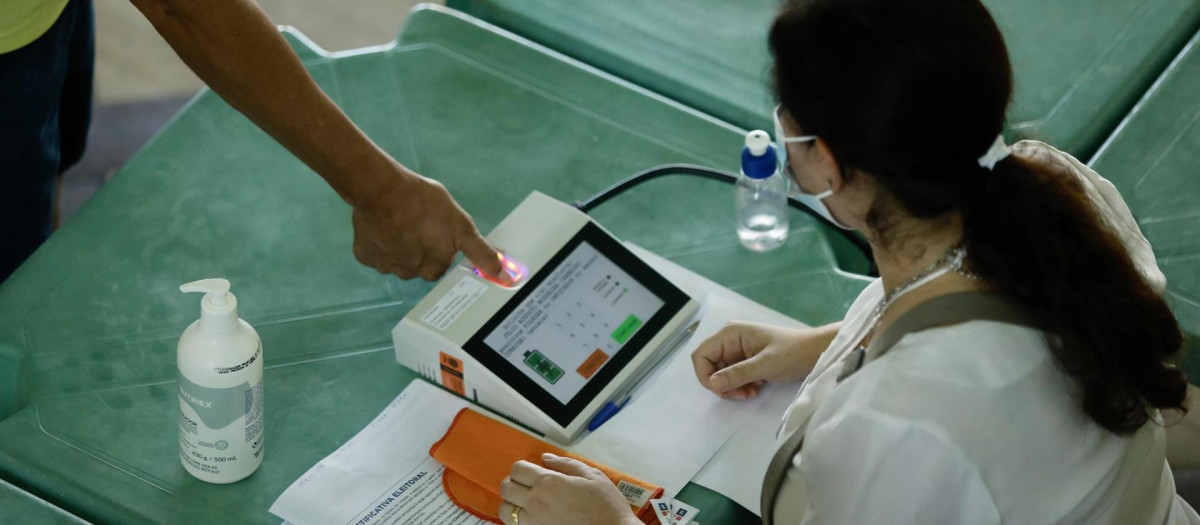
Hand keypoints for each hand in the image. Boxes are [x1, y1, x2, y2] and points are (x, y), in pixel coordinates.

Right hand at [348, 162, 505, 281]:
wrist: (384, 190)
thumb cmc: (425, 203)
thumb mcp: (461, 225)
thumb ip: (480, 251)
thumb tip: (503, 275)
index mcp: (434, 268)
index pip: (441, 265)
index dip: (439, 248)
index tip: (434, 233)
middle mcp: (410, 273)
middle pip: (418, 266)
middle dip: (419, 249)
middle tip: (418, 225)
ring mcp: (386, 266)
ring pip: (396, 260)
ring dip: (399, 246)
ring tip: (400, 222)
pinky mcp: (365, 255)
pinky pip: (374, 253)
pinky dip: (378, 242)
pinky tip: (382, 225)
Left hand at [498, 453, 638, 524]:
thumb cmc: (606, 505)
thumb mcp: (591, 475)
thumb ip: (565, 464)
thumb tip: (545, 458)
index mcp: (548, 483)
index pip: (517, 469)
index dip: (523, 468)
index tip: (533, 472)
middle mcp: (536, 502)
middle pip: (506, 488)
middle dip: (514, 483)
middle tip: (527, 486)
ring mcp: (534, 522)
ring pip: (504, 510)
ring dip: (511, 503)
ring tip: (526, 503)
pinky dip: (519, 520)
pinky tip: (533, 518)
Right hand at [692, 322, 828, 399]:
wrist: (816, 353)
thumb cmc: (793, 353)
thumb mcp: (766, 365)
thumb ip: (738, 374)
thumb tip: (712, 384)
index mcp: (730, 334)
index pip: (701, 356)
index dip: (705, 375)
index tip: (723, 390)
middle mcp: (730, 340)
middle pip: (709, 367)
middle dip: (722, 384)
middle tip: (741, 394)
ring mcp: (737, 351)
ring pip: (721, 375)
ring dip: (733, 388)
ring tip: (752, 391)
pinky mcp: (746, 361)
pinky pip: (733, 377)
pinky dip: (741, 386)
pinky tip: (756, 388)